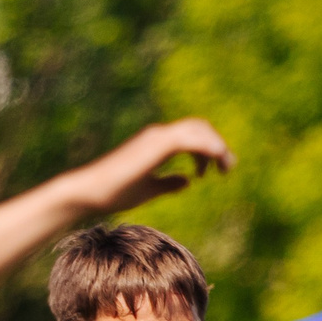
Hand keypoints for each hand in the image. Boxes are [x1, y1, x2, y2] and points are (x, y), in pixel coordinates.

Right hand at [70, 120, 236, 213]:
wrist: (93, 192)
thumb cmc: (116, 192)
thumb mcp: (150, 189)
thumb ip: (169, 183)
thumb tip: (188, 181)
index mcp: (157, 144)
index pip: (191, 135)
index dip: (208, 149)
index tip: (214, 172)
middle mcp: (158, 136)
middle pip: (198, 128)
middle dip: (217, 145)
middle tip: (227, 167)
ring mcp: (156, 138)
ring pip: (195, 130)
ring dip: (216, 146)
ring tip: (225, 167)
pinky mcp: (154, 146)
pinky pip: (187, 138)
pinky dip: (205, 146)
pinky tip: (216, 157)